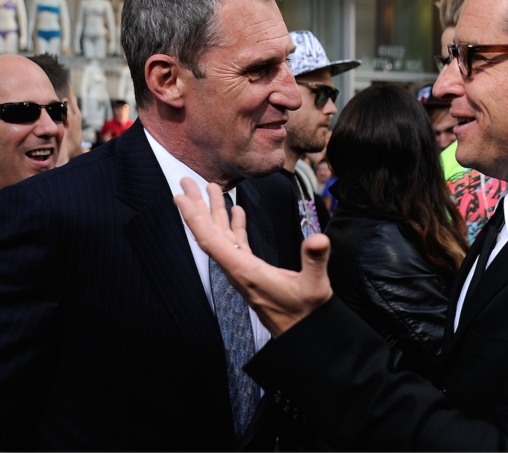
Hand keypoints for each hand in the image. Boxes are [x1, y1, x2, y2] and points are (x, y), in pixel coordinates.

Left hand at [174, 178, 332, 337]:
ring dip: (215, 212)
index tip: (180, 197)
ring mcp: (244, 271)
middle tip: (186, 180)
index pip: (212, 241)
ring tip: (210, 187)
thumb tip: (319, 238)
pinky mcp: (253, 272)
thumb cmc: (306, 314)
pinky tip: (236, 211)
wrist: (303, 335)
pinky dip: (234, 225)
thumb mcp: (315, 287)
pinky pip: (237, 244)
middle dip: (198, 206)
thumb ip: (315, 261)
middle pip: (211, 234)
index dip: (194, 218)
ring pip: (222, 237)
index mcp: (245, 271)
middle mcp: (238, 270)